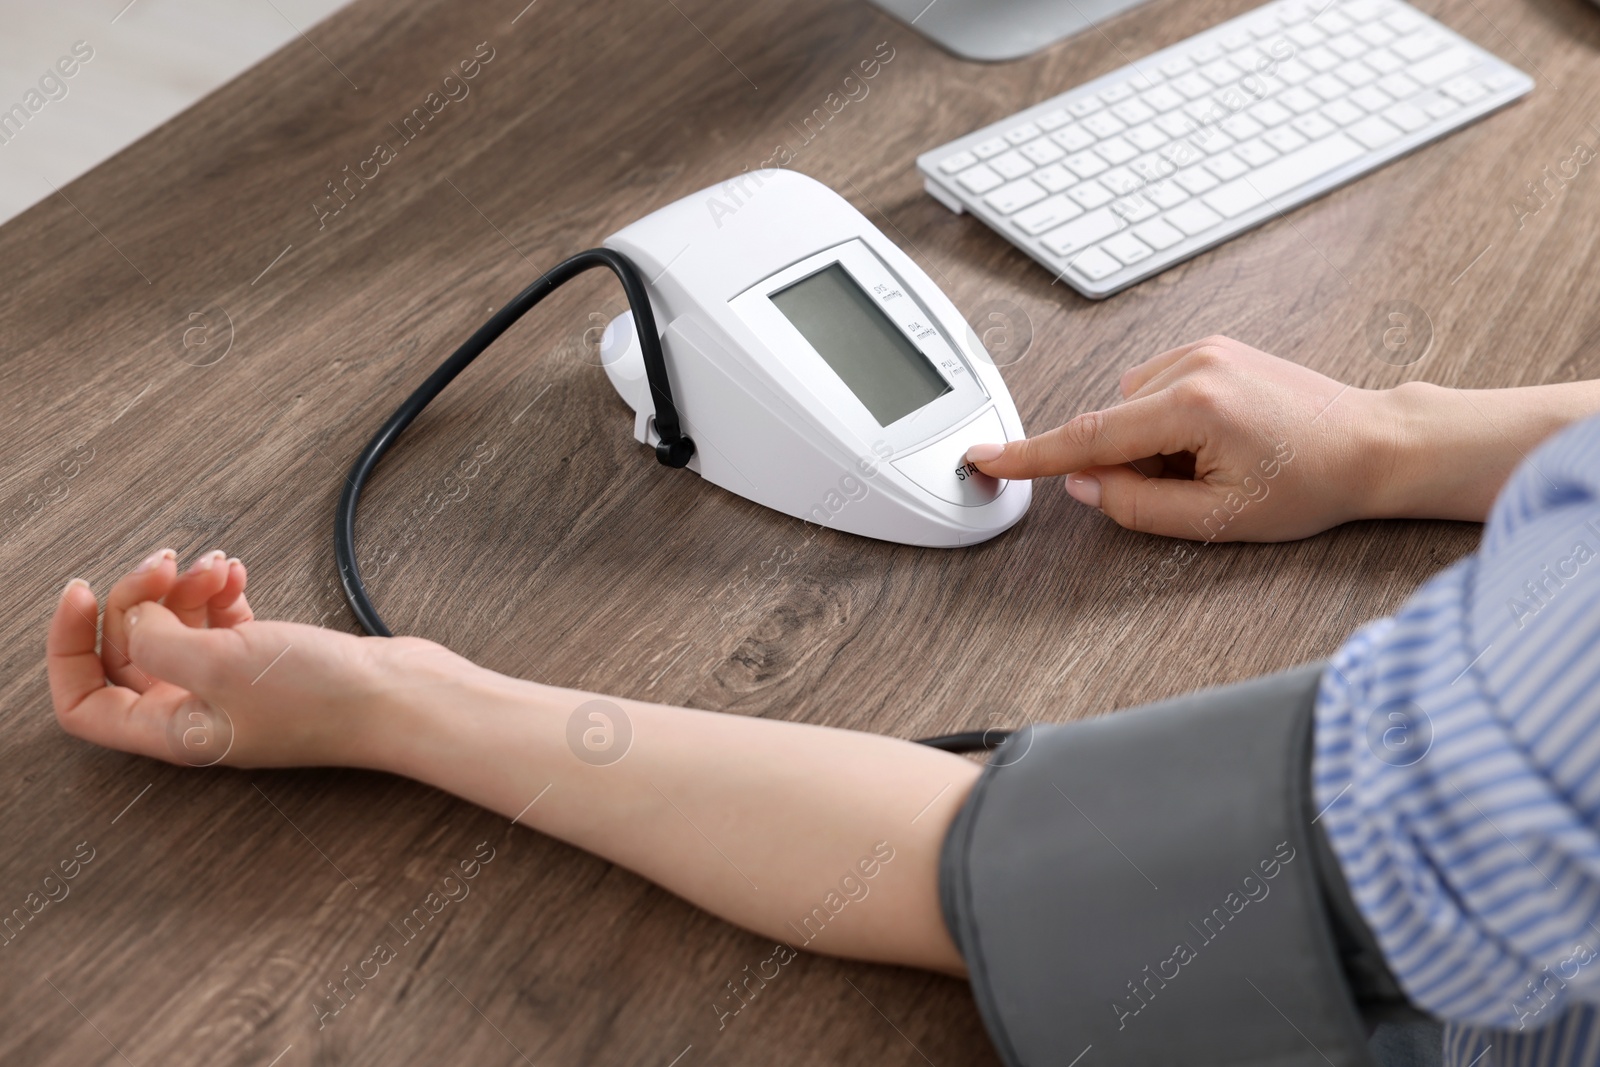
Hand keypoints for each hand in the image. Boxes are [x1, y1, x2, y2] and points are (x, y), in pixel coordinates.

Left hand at [46, 549, 468, 768]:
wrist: (400, 696)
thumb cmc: (320, 698)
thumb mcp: (218, 664)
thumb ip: (155, 641)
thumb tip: (132, 618)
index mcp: (171, 731)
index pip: (83, 701)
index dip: (68, 647)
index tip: (81, 592)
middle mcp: (193, 713)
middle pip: (128, 652)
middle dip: (138, 600)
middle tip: (165, 561)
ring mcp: (229, 687)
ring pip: (174, 630)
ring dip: (182, 589)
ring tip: (213, 563)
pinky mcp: (265, 663)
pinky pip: (218, 623)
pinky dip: (217, 592)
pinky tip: (235, 571)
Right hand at [966, 336, 1397, 541]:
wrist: (1371, 444)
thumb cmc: (1309, 485)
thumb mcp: (1219, 520)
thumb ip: (1136, 507)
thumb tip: (1083, 486)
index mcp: (1192, 406)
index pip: (1087, 437)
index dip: (1029, 454)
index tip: (984, 457)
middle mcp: (1191, 364)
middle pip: (1110, 426)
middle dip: (1128, 464)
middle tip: (1193, 488)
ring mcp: (1202, 349)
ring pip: (1129, 409)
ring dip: (1148, 443)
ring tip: (1211, 462)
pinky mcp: (1211, 346)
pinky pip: (1153, 390)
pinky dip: (1163, 421)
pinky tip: (1212, 438)